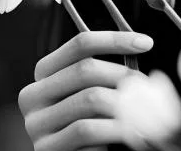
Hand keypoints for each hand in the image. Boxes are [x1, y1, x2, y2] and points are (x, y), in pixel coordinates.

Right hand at [18, 31, 152, 150]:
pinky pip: (87, 129)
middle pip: (84, 69)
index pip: (80, 44)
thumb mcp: (94, 88)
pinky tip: (128, 128)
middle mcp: (34, 93)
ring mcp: (36, 123)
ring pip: (89, 99)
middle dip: (121, 73)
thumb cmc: (90, 117)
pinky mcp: (47, 148)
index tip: (146, 43)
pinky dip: (114, 126)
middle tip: (144, 82)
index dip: (115, 40)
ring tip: (139, 107)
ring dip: (122, 102)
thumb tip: (141, 45)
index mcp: (45, 71)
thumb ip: (107, 70)